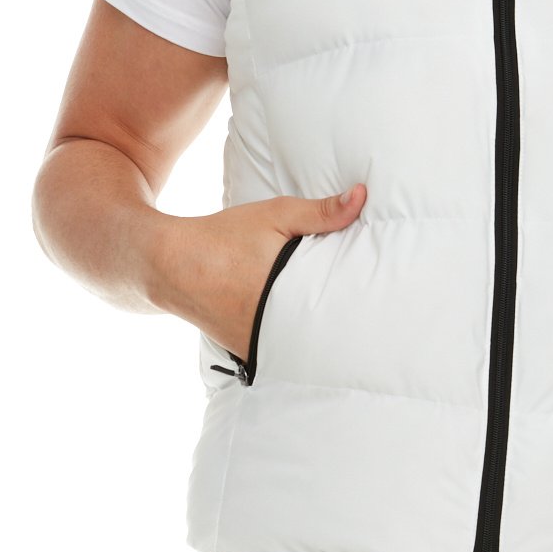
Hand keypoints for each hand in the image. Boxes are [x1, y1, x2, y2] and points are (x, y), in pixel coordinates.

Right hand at [145, 183, 367, 357]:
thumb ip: (321, 212)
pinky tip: (314, 345)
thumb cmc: (225, 236)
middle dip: (344, 334)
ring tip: (351, 343)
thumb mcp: (275, 216)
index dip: (358, 317)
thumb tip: (362, 197)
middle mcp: (268, 326)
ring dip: (320, 344)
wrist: (170, 265)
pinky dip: (295, 348)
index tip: (382, 318)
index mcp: (280, 294)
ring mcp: (254, 345)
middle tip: (376, 332)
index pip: (332, 312)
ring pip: (300, 351)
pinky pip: (279, 354)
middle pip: (320, 338)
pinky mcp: (245, 352)